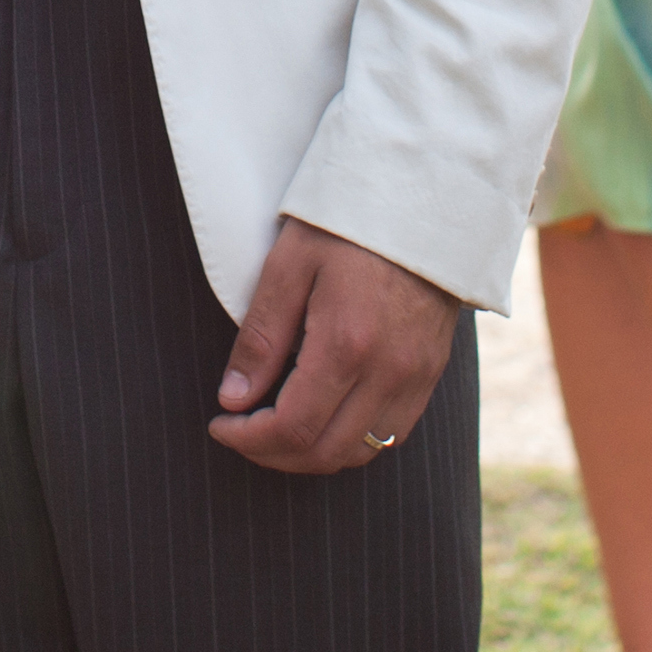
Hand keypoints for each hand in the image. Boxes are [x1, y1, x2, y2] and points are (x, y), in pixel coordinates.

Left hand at [208, 219, 459, 475]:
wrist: (422, 197)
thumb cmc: (347, 224)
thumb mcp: (290, 265)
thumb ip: (261, 337)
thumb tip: (233, 399)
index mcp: (347, 344)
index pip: (292, 428)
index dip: (248, 439)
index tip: (221, 424)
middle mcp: (388, 372)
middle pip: (325, 453)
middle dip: (273, 454)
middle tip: (241, 432)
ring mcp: (415, 376)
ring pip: (361, 452)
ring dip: (312, 453)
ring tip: (277, 427)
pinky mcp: (431, 372)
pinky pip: (392, 433)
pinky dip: (352, 440)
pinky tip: (325, 414)